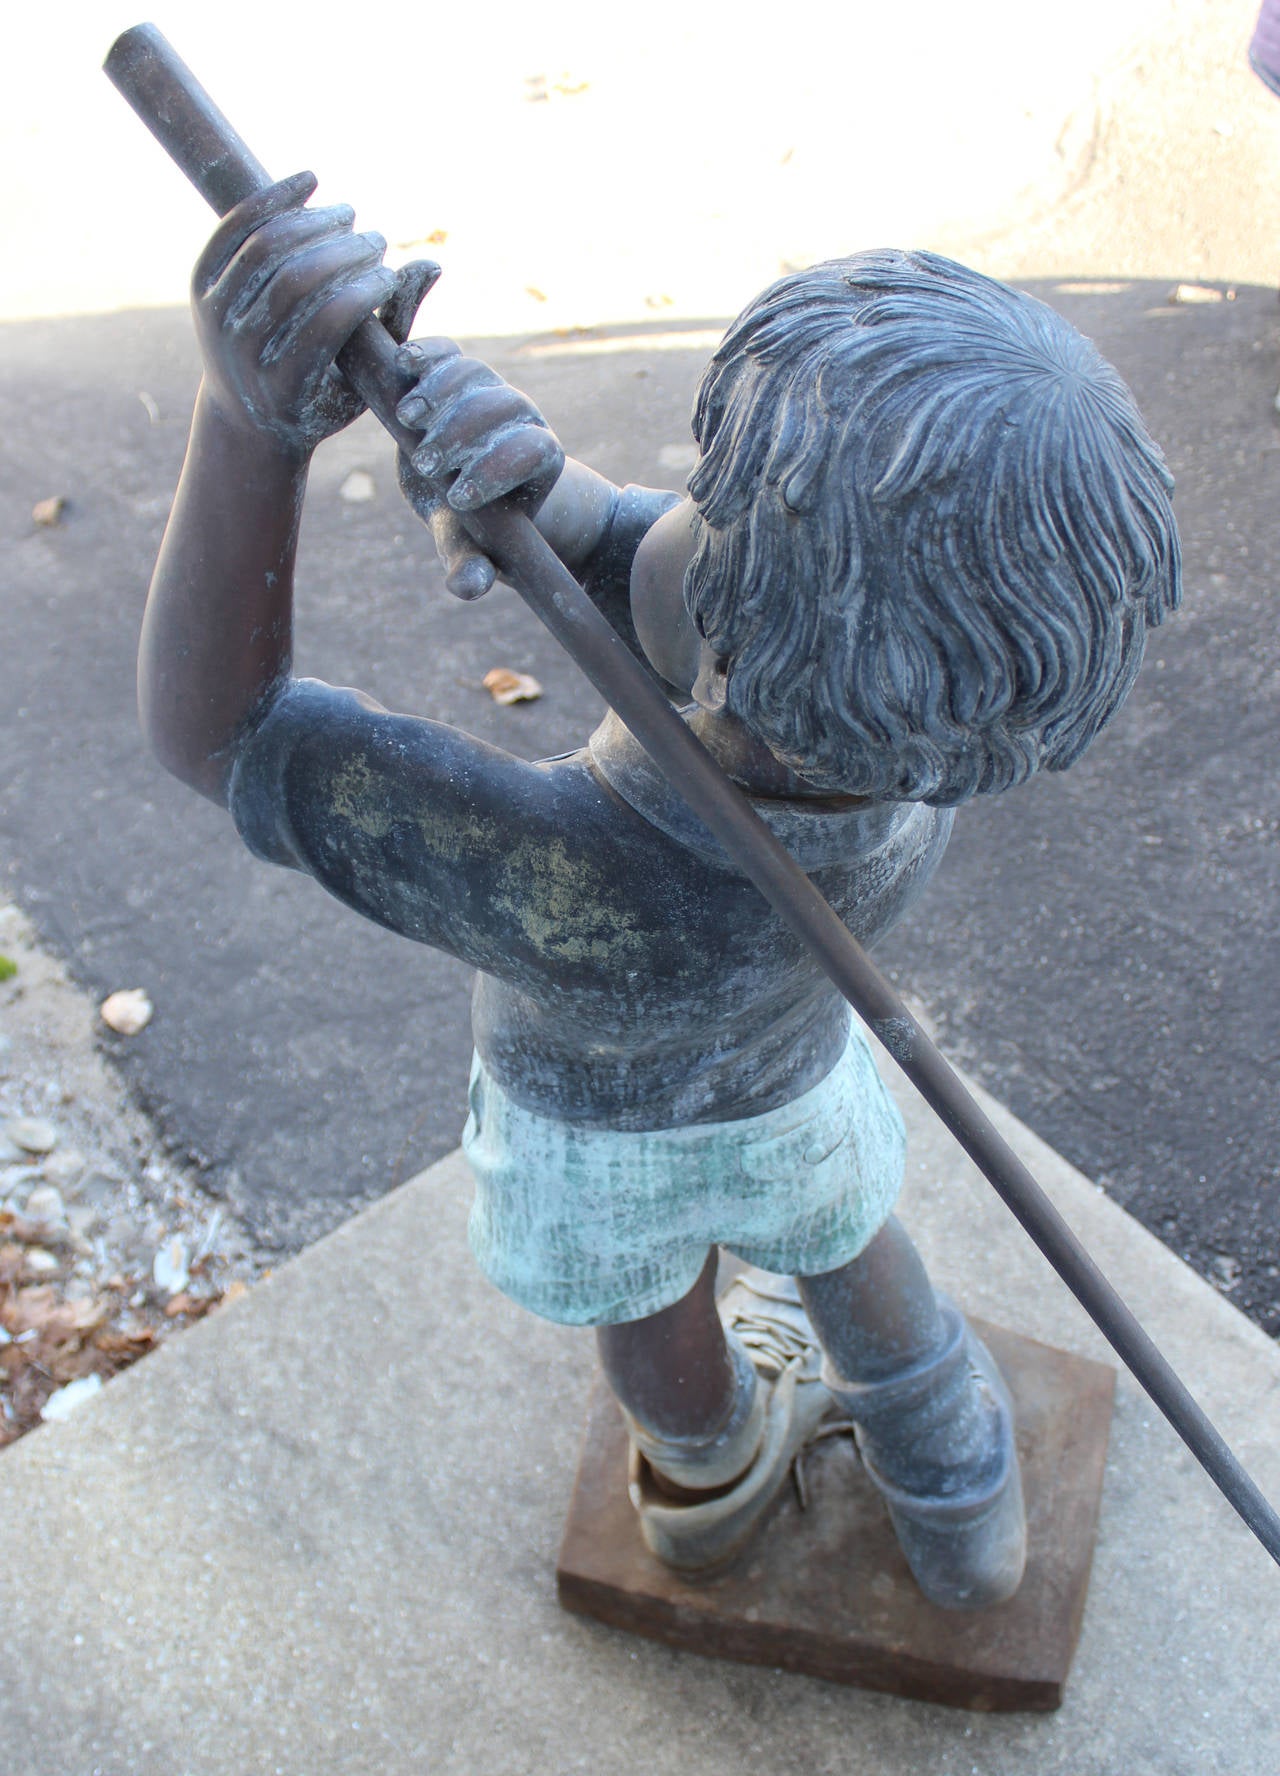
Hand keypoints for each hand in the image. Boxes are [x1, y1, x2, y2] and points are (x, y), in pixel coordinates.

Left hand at [191, 172, 438, 457]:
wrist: (245, 417)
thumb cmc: (321, 401)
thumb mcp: (362, 385)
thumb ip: (396, 327)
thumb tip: (431, 264)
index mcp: (282, 387)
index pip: (326, 325)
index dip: (362, 293)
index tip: (389, 274)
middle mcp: (240, 351)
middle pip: (294, 281)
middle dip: (342, 254)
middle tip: (376, 241)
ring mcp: (214, 316)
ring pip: (265, 249)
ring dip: (313, 223)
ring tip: (349, 216)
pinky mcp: (200, 286)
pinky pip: (235, 229)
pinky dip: (274, 199)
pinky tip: (311, 182)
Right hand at [394, 340, 564, 598]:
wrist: (458, 486)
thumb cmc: (473, 525)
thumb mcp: (473, 548)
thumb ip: (472, 565)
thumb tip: (468, 587)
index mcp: (538, 460)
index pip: (532, 451)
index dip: (499, 468)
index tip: (460, 498)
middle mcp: (521, 418)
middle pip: (502, 407)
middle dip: (463, 434)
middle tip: (426, 464)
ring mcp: (489, 388)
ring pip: (474, 375)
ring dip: (440, 392)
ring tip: (407, 420)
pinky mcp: (456, 371)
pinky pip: (447, 352)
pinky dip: (425, 354)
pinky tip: (401, 364)